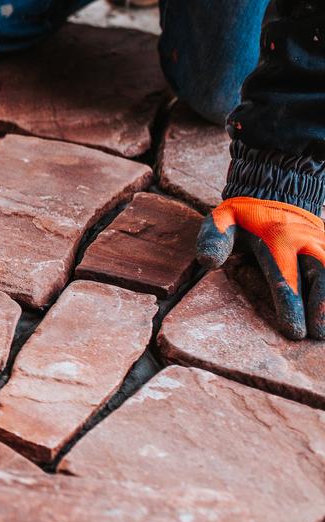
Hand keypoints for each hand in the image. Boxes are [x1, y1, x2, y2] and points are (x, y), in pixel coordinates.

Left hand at [197, 196, 324, 338]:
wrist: (277, 187)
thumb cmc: (245, 214)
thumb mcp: (223, 219)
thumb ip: (215, 238)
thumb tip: (208, 262)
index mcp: (277, 238)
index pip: (285, 276)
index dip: (291, 304)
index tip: (294, 330)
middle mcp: (306, 240)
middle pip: (322, 274)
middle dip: (322, 306)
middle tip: (318, 334)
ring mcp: (323, 241)